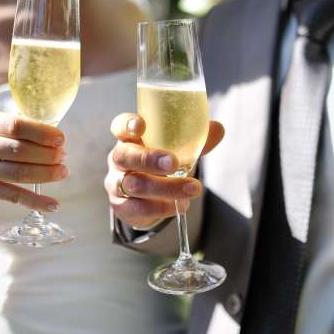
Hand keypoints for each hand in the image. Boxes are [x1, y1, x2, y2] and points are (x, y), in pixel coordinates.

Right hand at [0, 109, 67, 211]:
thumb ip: (19, 126)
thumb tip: (56, 135)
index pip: (15, 124)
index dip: (41, 133)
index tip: (61, 139)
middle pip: (18, 150)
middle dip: (47, 154)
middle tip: (63, 156)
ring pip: (17, 173)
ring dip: (45, 174)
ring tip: (63, 172)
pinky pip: (12, 196)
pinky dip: (35, 201)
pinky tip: (53, 204)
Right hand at [105, 113, 223, 228]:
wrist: (148, 199)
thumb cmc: (160, 165)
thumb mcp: (176, 150)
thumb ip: (194, 140)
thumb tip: (218, 129)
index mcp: (129, 138)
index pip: (120, 126)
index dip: (127, 125)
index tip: (141, 125)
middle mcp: (118, 159)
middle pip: (124, 156)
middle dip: (149, 159)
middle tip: (172, 164)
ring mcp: (116, 184)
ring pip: (134, 185)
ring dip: (165, 187)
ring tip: (192, 188)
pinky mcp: (121, 207)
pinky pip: (137, 208)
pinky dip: (161, 208)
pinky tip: (178, 205)